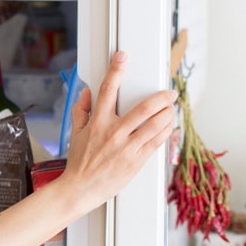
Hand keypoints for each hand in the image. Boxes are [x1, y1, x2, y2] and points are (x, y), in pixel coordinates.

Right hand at [61, 51, 176, 208]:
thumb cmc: (79, 163)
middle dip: (161, 96)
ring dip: (167, 113)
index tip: (122, 57)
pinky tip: (168, 126)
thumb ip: (81, 110)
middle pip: (143, 108)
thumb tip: (86, 92)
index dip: (116, 71)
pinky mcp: (137, 161)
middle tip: (169, 92)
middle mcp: (113, 133)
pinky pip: (156, 142)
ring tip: (171, 108)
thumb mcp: (74, 133)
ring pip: (155, 124)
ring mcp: (127, 147)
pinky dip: (165, 131)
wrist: (81, 188)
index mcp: (97, 123)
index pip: (107, 91)